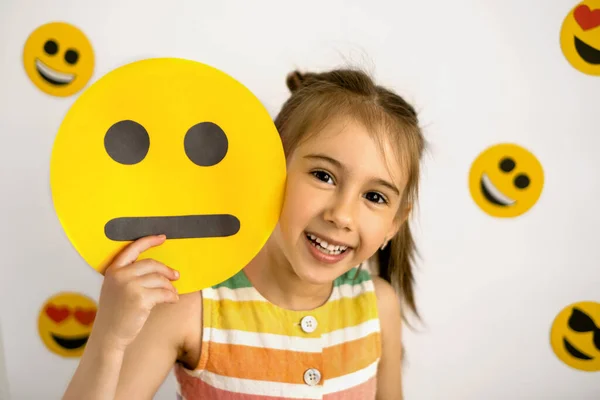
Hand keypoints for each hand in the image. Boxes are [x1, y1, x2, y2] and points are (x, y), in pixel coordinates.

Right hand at [91, 235, 178, 350]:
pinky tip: (172, 300)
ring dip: (170, 286)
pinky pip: (164, 293)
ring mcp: (130, 287)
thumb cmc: (115, 314)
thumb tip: (160, 270)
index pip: (133, 248)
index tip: (162, 237)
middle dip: (166, 270)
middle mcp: (120, 275)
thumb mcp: (116, 289)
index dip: (149, 241)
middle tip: (176, 276)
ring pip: (160, 279)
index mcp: (113, 270)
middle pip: (151, 264)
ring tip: (172, 293)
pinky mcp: (140, 299)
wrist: (108, 336)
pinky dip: (171, 296)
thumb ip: (130, 276)